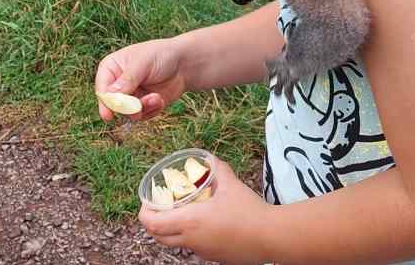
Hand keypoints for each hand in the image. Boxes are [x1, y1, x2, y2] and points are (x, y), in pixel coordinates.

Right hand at [94, 38, 188, 121]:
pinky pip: (141, 116)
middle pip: (112, 105)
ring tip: (155, 98)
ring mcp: (129, 96)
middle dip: (127, 108)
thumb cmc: (161, 55)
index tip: (109, 115)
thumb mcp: (143, 63)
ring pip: (127, 113)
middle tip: (138, 107)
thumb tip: (111, 95)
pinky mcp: (142, 106)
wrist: (183, 64)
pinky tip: (160, 100)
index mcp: (111, 68)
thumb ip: (128, 79)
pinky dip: (151, 110)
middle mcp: (117, 84)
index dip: (105, 102)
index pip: (102, 88)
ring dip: (142, 108)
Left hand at [139, 156, 271, 264]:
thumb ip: (218, 169)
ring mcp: (201, 251)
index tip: (147, 201)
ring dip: (172, 230)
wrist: (270, 236)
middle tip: (160, 208)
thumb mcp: (231, 184)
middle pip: (159, 237)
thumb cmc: (249, 211)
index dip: (144, 212)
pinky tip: (205, 225)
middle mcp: (191, 239)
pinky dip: (190, 236)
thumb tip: (210, 159)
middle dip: (154, 223)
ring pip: (176, 243)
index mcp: (190, 221)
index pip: (152, 223)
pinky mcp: (213, 257)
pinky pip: (194, 247)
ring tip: (182, 214)